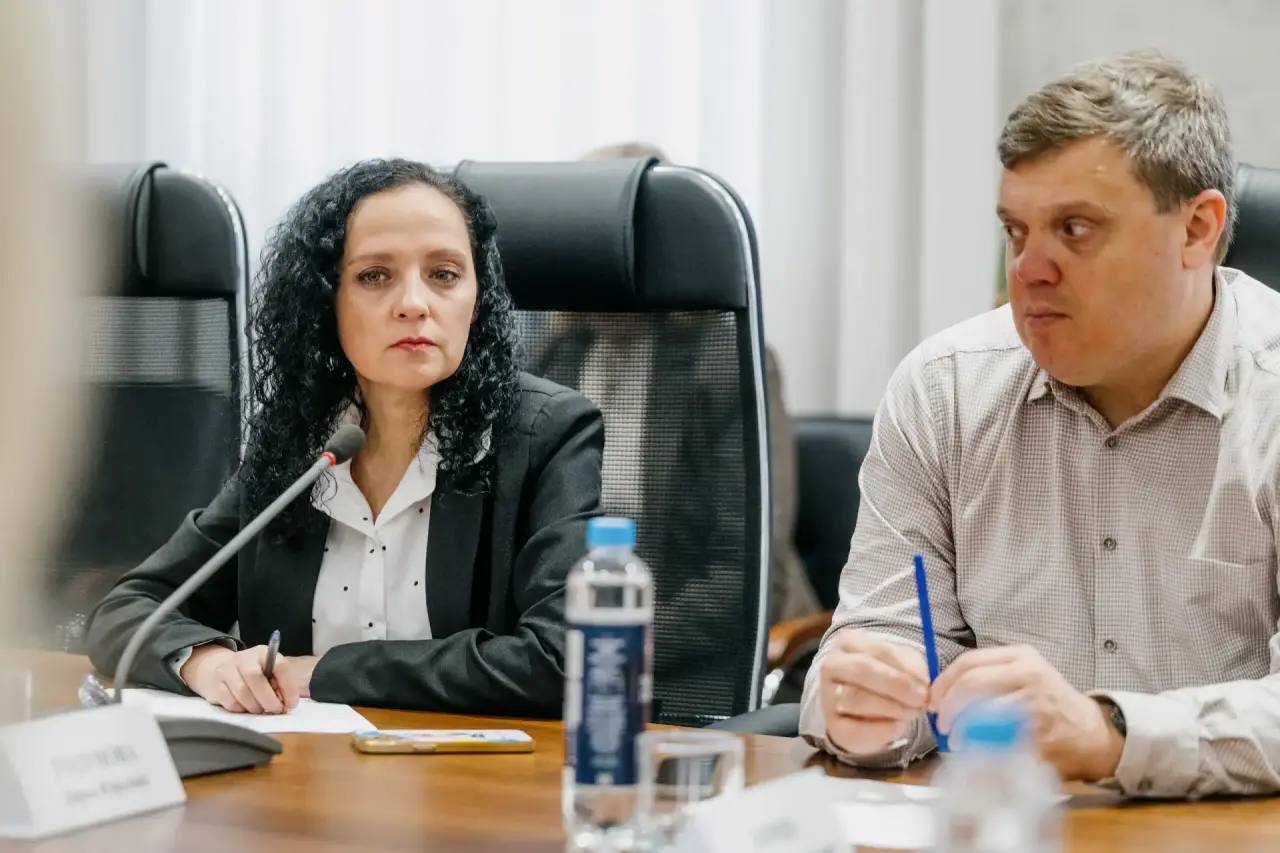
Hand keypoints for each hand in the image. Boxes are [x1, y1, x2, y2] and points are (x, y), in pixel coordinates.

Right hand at [182, 645, 314, 713]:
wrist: (219, 669)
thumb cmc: (252, 674)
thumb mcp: (268, 672)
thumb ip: (279, 684)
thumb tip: (287, 703)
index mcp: (263, 653)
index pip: (279, 666)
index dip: (288, 687)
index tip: (291, 703)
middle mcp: (244, 658)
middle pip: (256, 678)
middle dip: (269, 699)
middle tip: (276, 710)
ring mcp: (227, 670)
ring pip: (242, 692)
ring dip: (255, 707)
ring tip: (261, 710)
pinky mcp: (216, 686)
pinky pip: (231, 703)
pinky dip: (242, 710)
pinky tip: (246, 708)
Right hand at [819, 629, 929, 755]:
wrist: (859, 707)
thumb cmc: (882, 677)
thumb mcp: (899, 664)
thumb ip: (913, 669)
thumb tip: (924, 682)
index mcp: (848, 642)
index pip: (878, 650)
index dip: (904, 668)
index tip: (926, 683)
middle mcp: (832, 665)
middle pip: (861, 670)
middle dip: (896, 686)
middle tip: (920, 700)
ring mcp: (827, 695)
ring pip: (856, 699)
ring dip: (891, 708)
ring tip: (911, 713)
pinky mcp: (832, 725)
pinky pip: (854, 729)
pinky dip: (881, 731)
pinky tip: (897, 727)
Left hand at [929, 645, 1123, 780]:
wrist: (1092, 733)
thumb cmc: (1050, 703)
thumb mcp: (1023, 675)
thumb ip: (988, 676)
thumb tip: (942, 693)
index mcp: (1021, 657)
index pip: (968, 662)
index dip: (944, 683)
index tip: (934, 700)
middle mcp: (1028, 675)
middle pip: (971, 683)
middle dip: (947, 706)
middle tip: (941, 723)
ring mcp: (1034, 705)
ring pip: (980, 711)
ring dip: (960, 729)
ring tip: (956, 740)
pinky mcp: (1038, 735)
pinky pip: (997, 739)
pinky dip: (979, 746)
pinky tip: (976, 750)